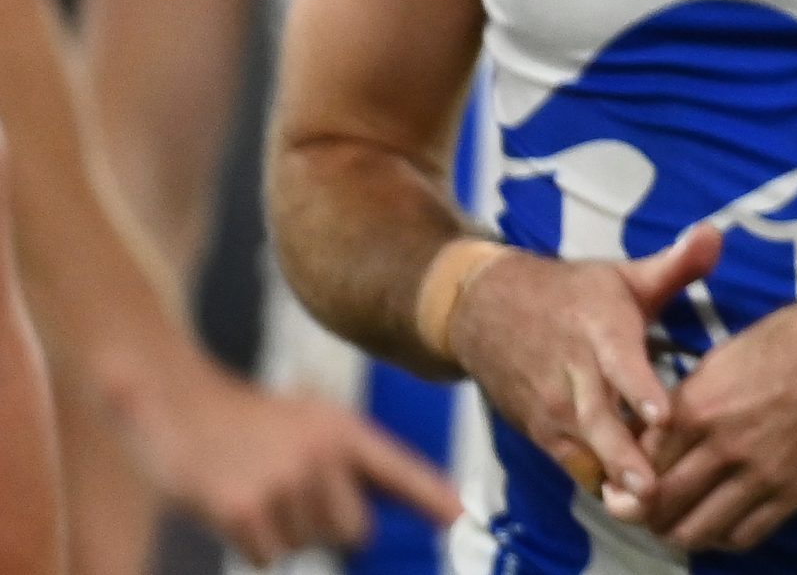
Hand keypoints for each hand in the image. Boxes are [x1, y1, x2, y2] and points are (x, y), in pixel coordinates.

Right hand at [134, 361, 459, 565]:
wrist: (178, 403)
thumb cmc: (255, 423)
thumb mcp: (316, 426)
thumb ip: (363, 467)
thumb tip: (430, 507)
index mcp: (345, 431)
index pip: (399, 469)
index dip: (430, 496)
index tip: (457, 517)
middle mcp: (322, 454)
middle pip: (353, 531)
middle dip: (324, 524)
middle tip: (286, 489)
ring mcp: (283, 482)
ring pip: (306, 545)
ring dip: (282, 530)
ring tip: (256, 487)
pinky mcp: (244, 509)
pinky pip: (267, 555)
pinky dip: (251, 542)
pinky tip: (234, 503)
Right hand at [447, 223, 721, 514]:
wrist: (484, 311)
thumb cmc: (574, 294)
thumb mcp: (623, 275)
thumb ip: (674, 264)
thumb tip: (715, 234)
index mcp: (598, 328)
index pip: (620, 362)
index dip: (639, 390)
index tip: (663, 414)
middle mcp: (571, 373)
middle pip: (598, 419)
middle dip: (624, 455)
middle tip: (652, 488)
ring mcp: (551, 407)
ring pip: (583, 447)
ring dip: (611, 475)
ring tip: (644, 505)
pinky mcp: (540, 431)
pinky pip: (570, 462)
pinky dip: (594, 479)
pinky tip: (625, 501)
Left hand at [640, 290, 796, 550]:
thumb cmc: (796, 336)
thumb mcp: (728, 354)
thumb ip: (689, 398)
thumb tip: (655, 433)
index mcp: (700, 403)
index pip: (640, 461)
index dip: (622, 479)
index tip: (621, 485)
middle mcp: (723, 444)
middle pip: (659, 505)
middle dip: (642, 514)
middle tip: (645, 510)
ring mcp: (761, 473)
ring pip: (696, 530)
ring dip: (680, 531)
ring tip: (681, 522)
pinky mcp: (795, 491)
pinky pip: (744, 535)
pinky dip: (723, 537)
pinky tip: (721, 524)